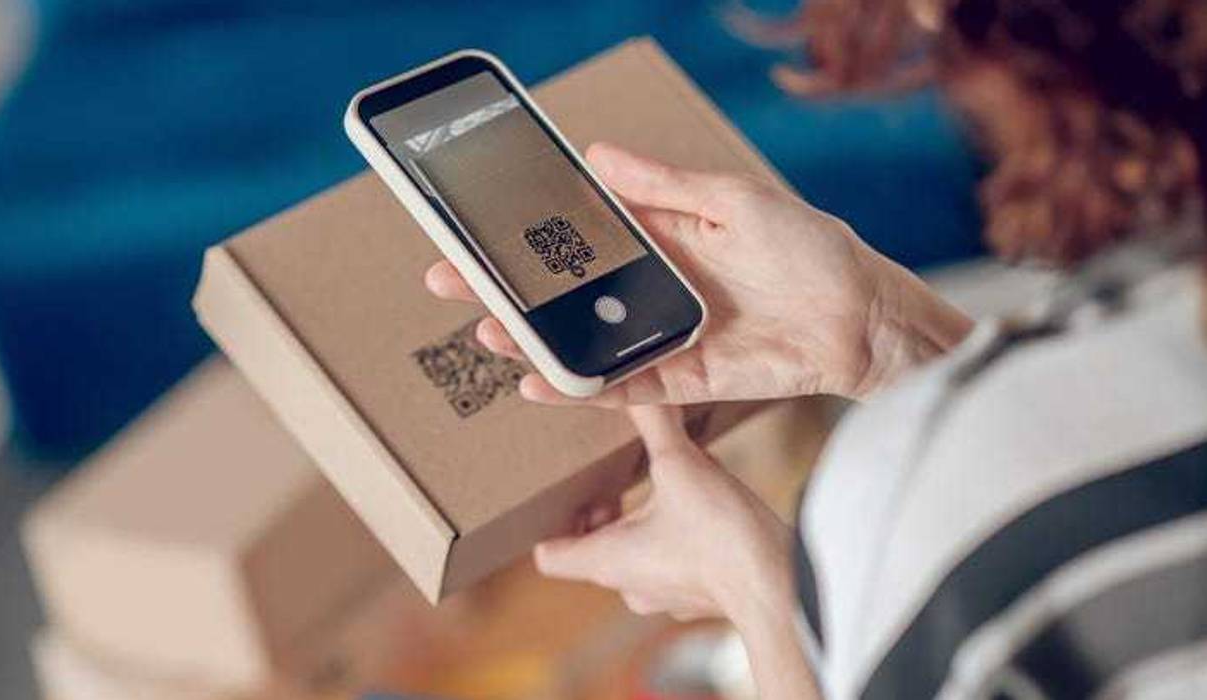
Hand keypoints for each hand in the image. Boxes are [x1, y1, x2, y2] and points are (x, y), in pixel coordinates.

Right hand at [425, 142, 970, 405]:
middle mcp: (653, 290)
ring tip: (485, 329)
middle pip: (566, 293)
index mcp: (663, 239)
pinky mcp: (681, 379)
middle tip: (452, 282)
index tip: (480, 230)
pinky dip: (577, 386)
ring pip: (581, 342)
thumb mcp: (732, 200)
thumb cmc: (808, 247)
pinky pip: (619, 385)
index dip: (530, 236)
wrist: (862, 317)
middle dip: (509, 289)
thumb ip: (663, 187)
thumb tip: (598, 156)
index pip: (579, 237)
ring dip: (531, 339)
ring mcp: (662, 337)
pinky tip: (535, 380)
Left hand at [536, 405, 817, 697]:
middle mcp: (631, 587)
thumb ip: (654, 423)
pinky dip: (678, 544)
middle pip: (595, 553)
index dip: (551, 527)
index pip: (549, 557)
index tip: (570, 498)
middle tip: (618, 486)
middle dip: (605, 518)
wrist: (779, 586)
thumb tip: (636, 384)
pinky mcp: (701, 599)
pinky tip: (702, 516)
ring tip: (663, 495)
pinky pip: (675, 570)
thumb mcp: (681, 465)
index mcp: (608, 561)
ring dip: (643, 529)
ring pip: (637, 562)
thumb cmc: (720, 535)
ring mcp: (666, 599)